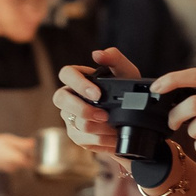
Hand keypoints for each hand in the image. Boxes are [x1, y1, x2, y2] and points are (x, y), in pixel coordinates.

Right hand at [0, 133, 36, 174]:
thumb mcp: (8, 140)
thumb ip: (22, 143)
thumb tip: (33, 142)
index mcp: (18, 158)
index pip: (34, 158)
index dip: (36, 152)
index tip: (33, 145)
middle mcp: (16, 166)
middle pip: (29, 161)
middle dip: (28, 154)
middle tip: (23, 145)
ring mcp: (11, 169)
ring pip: (22, 162)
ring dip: (21, 156)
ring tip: (11, 148)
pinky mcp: (7, 169)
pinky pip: (16, 163)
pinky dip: (14, 159)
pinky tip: (7, 153)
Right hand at [53, 50, 139, 168]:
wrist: (135, 117)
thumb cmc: (127, 90)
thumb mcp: (126, 72)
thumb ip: (114, 58)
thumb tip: (97, 54)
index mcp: (79, 78)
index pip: (66, 74)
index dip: (78, 84)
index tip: (97, 94)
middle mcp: (70, 96)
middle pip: (60, 99)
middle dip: (82, 109)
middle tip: (104, 115)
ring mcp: (71, 116)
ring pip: (74, 123)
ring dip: (97, 128)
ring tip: (114, 128)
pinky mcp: (77, 134)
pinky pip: (82, 139)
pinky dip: (101, 140)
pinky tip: (113, 138)